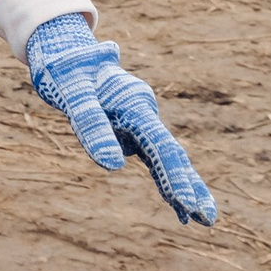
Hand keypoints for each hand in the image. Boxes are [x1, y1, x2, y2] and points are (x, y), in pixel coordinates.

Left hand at [26, 14, 217, 225]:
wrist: (62, 50)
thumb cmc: (66, 70)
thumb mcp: (72, 93)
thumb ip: (91, 125)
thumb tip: (114, 167)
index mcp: (134, 104)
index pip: (160, 146)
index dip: (175, 175)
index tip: (189, 203)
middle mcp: (142, 113)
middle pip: (171, 154)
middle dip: (189, 186)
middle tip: (207, 219)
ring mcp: (138, 122)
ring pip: (165, 158)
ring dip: (182, 186)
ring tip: (202, 219)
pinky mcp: (129, 128)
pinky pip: (151, 157)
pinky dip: (165, 179)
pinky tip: (176, 205)